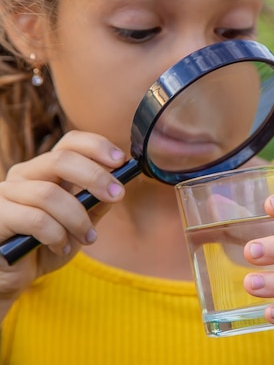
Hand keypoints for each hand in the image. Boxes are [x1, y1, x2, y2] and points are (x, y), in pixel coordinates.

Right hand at [0, 130, 125, 299]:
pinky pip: (35, 220)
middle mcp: (24, 175)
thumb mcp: (80, 223)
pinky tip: (61, 247)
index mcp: (46, 170)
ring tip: (88, 238)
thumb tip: (119, 184)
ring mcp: (6, 193)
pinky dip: (57, 235)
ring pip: (49, 194)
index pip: (69, 142)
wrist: (13, 275)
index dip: (96, 146)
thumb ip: (96, 203)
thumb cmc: (46, 245)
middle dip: (95, 176)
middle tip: (117, 195)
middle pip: (60, 160)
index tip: (120, 160)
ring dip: (77, 218)